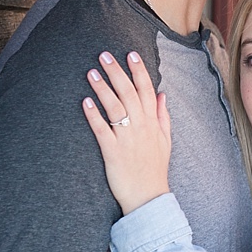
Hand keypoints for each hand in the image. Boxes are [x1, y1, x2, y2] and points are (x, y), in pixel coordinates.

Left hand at [82, 50, 171, 214]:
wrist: (148, 196)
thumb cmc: (155, 168)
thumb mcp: (165, 140)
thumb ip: (163, 116)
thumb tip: (162, 94)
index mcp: (153, 123)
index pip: (148, 91)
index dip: (139, 72)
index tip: (131, 55)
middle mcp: (141, 127)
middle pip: (129, 94)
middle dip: (117, 73)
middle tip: (104, 55)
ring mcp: (127, 139)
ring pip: (115, 108)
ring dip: (103, 89)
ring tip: (92, 72)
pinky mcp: (113, 152)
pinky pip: (102, 130)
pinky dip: (94, 115)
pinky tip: (85, 102)